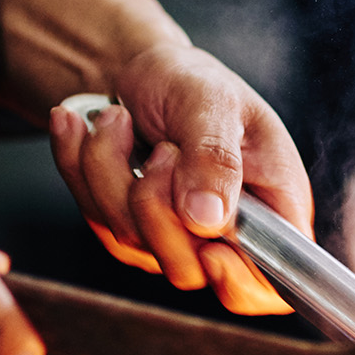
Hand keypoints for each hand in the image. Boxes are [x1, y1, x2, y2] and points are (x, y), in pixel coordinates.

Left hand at [47, 46, 311, 315]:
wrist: (143, 70)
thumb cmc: (193, 82)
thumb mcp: (214, 102)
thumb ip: (215, 158)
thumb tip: (208, 220)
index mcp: (274, 209)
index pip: (271, 283)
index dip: (241, 284)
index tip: (211, 251)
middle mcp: (228, 235)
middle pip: (189, 268)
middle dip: (156, 205)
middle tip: (163, 149)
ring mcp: (176, 238)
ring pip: (132, 240)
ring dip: (109, 171)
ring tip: (116, 119)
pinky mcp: (130, 229)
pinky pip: (96, 217)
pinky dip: (79, 167)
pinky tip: (80, 128)